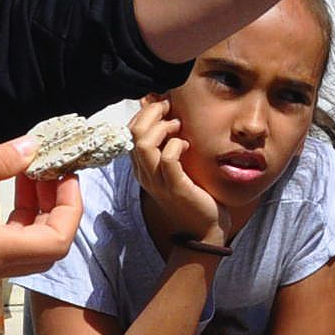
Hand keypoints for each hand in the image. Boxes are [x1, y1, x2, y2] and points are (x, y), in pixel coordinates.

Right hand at [0, 142, 82, 282]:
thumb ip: (2, 160)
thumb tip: (33, 148)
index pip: (56, 241)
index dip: (70, 207)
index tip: (65, 175)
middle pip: (43, 250)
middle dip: (54, 209)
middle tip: (49, 173)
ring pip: (18, 249)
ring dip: (29, 214)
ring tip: (23, 176)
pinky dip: (2, 220)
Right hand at [127, 96, 224, 249]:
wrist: (204, 228)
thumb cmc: (194, 194)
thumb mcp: (177, 165)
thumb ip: (169, 144)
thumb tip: (167, 114)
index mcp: (142, 167)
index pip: (129, 131)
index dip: (145, 113)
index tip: (165, 106)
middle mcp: (144, 174)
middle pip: (133, 133)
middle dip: (152, 113)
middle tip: (171, 108)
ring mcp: (157, 181)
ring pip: (143, 144)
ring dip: (162, 127)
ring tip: (178, 126)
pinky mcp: (174, 188)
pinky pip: (167, 159)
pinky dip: (176, 145)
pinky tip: (187, 145)